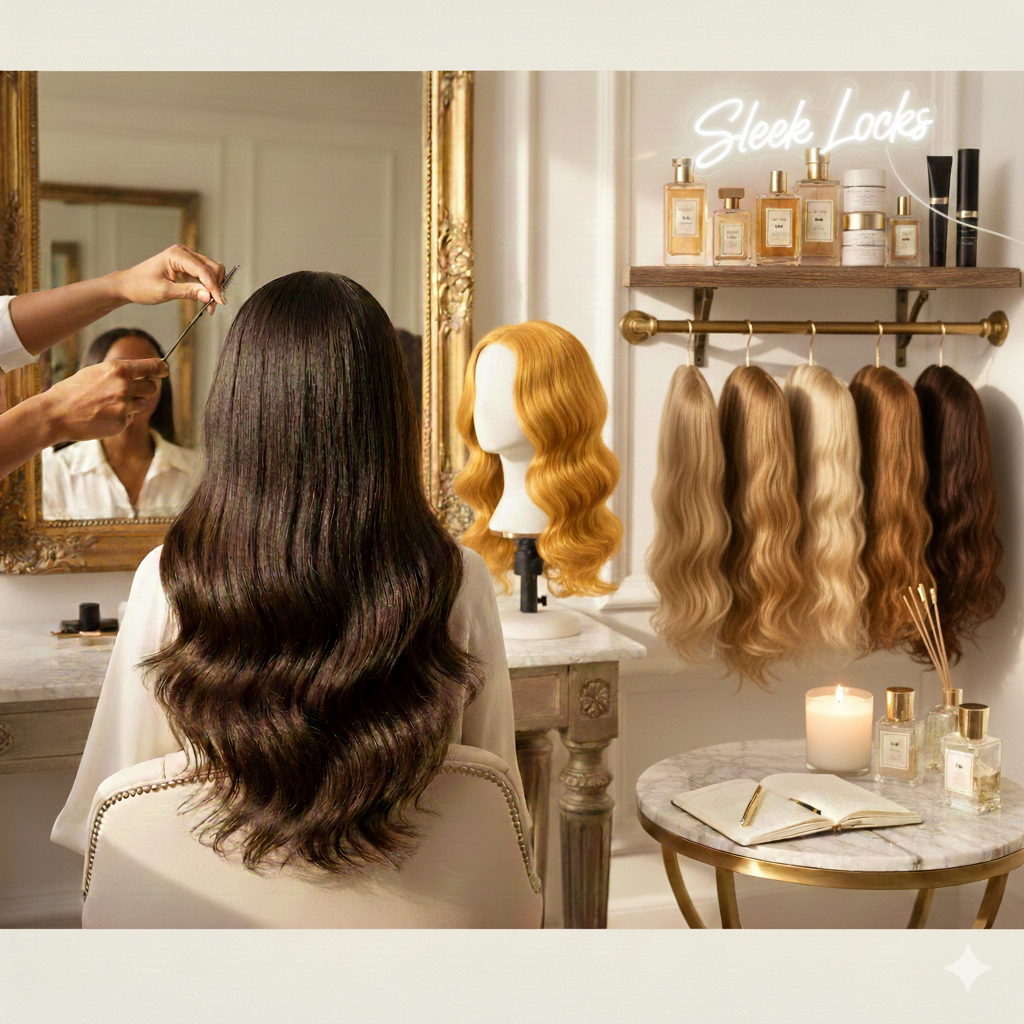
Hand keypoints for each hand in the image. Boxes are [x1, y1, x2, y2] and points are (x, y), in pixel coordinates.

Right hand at [41, 358, 168, 442]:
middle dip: (146, 389)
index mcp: (117, 370)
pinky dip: (121, 417)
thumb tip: (141, 373)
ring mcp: (124, 406)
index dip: (161, 368)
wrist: (56, 414)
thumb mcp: (96, 372)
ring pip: (142, 404)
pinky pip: (130, 418)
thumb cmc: (74, 391)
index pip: (151, 367)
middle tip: (132, 391)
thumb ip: (119, 373)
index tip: (165, 370)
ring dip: (132, 404)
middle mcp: (124, 387)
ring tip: (109, 404)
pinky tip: (103, 415)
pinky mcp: (121, 423)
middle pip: (152, 388)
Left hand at [113, 245, 225, 312]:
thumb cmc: (141, 286)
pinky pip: (204, 275)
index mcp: (177, 254)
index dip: (213, 286)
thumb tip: (208, 296)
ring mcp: (186, 258)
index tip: (220, 302)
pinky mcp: (187, 266)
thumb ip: (188, 292)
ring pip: (211, 271)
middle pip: (211, 267)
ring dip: (213, 287)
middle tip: (214, 306)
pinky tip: (205, 299)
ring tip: (210, 305)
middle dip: (216, 286)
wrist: (128, 285)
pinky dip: (207, 287)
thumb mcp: (165, 291)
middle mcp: (184, 253)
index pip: (203, 270)